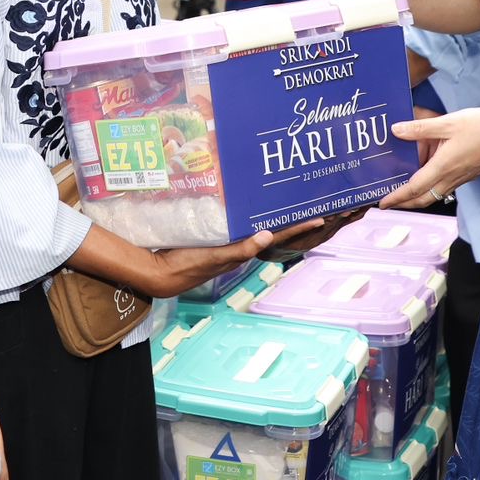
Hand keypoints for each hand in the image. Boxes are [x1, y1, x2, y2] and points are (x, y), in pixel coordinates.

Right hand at [142, 219, 323, 297]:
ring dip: (273, 220)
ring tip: (288, 206)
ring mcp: (228, 246)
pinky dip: (249, 220)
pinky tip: (249, 212)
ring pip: (256, 230)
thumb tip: (268, 236)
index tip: (318, 218)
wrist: (161, 273)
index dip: (297, 228)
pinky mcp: (215, 241)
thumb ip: (241, 248)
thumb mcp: (216, 256)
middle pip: (272, 233)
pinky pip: (239, 229)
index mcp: (243, 252)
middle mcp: (240, 249)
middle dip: (291, 223)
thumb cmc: (188, 264)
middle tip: (309, 207)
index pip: (277, 238)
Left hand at [380, 107, 479, 209]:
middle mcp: (451, 178)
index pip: (414, 189)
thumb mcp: (448, 122)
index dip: (397, 198)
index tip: (382, 204)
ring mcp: (461, 178)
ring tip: (403, 189)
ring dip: (417, 195)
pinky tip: (426, 173)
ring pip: (434, 194)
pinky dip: (431, 186)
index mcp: (442, 167)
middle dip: (405, 203)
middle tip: (389, 202)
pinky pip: (445, 186)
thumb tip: (395, 130)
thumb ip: (420, 128)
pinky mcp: (468, 174)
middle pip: (423, 198)